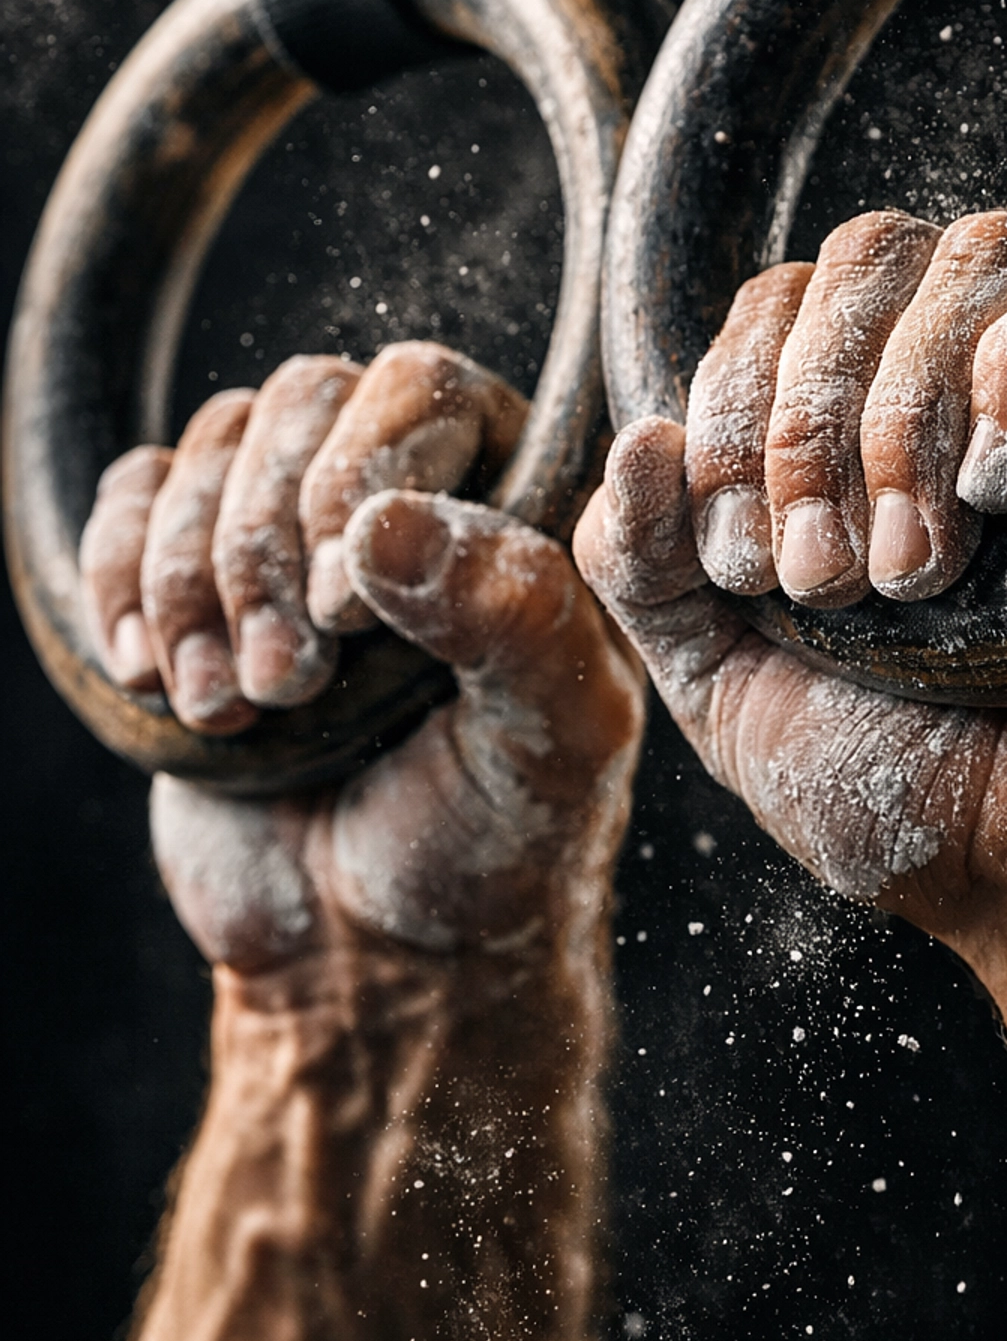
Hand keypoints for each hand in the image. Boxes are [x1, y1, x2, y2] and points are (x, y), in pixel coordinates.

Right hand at [79, 344, 642, 969]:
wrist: (376, 951)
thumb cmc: (495, 843)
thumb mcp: (549, 743)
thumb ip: (508, 620)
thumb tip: (379, 523)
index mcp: (521, 494)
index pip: (423, 390)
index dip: (361, 477)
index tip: (348, 621)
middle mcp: (407, 481)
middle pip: (300, 403)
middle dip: (266, 549)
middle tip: (288, 685)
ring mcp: (291, 519)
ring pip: (210, 446)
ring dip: (193, 579)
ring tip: (234, 708)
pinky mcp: (194, 568)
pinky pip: (130, 496)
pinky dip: (122, 580)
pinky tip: (155, 675)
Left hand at [575, 210, 1006, 970]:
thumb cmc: (931, 802)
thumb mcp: (739, 694)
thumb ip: (655, 572)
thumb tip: (634, 433)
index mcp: (875, 415)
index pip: (781, 301)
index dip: (735, 404)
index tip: (742, 564)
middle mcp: (989, 365)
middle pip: (871, 256)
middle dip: (812, 416)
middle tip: (826, 580)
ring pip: (985, 251)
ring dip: (912, 407)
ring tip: (917, 570)